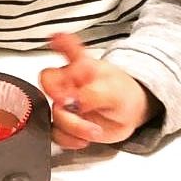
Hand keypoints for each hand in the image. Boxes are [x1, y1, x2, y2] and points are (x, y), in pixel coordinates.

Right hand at [39, 32, 161, 148]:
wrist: (131, 114)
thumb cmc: (124, 94)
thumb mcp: (113, 92)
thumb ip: (91, 94)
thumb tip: (70, 101)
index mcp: (82, 66)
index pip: (68, 48)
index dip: (60, 43)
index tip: (55, 41)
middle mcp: (70, 82)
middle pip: (48, 81)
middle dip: (56, 93)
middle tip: (68, 102)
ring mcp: (67, 103)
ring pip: (54, 111)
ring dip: (72, 125)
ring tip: (94, 129)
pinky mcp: (66, 123)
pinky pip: (56, 132)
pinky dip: (68, 139)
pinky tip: (83, 138)